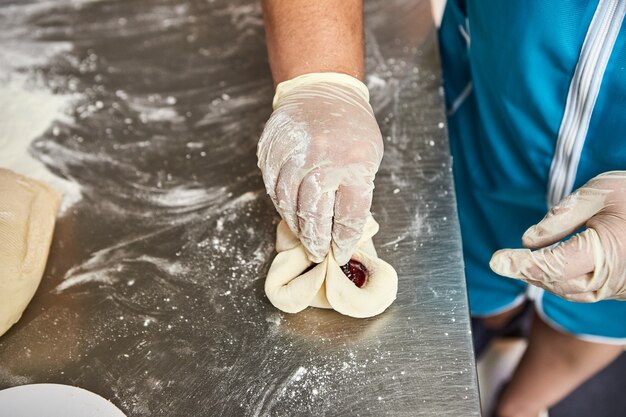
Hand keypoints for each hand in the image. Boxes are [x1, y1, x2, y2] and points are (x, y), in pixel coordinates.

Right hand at [258, 73, 382, 264]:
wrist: (322, 89)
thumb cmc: (352, 128)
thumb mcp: (369, 156)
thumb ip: (356, 191)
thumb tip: (343, 230)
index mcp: (354, 163)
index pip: (348, 216)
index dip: (343, 240)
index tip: (339, 252)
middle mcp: (322, 159)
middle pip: (315, 214)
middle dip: (317, 240)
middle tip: (319, 252)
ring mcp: (294, 153)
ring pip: (289, 204)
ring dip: (297, 226)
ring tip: (305, 238)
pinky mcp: (273, 150)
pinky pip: (273, 188)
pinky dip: (281, 206)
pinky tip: (290, 214)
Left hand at [490, 171, 625, 301]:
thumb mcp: (600, 193)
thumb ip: (562, 216)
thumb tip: (528, 239)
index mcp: (609, 251)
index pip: (552, 264)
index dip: (520, 263)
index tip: (496, 259)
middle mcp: (615, 278)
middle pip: (558, 282)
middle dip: (527, 272)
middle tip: (501, 260)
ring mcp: (620, 288)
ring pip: (570, 291)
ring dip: (542, 279)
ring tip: (518, 264)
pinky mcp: (622, 290)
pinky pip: (586, 291)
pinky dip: (561, 281)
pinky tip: (545, 268)